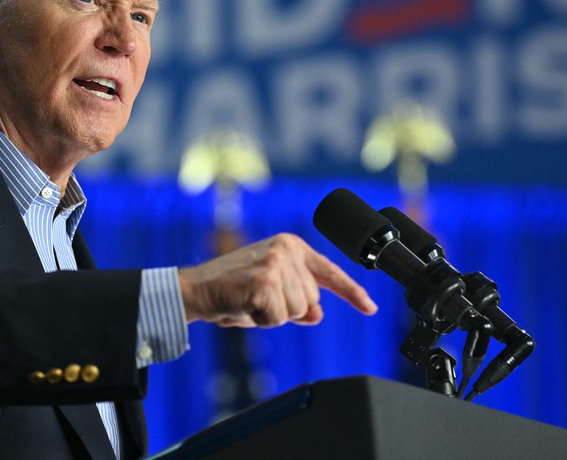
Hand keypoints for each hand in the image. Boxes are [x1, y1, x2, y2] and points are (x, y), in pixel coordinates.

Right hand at [178, 233, 376, 327]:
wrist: (196, 289)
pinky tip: (244, 305)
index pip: (329, 272)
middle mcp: (287, 249)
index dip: (352, 292)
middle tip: (257, 299)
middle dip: (287, 309)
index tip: (371, 308)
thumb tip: (318, 312)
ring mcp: (277, 263)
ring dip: (272, 315)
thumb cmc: (231, 290)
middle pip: (312, 300)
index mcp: (291, 246)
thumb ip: (298, 300)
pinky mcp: (265, 281)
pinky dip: (261, 320)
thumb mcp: (272, 293)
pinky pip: (278, 318)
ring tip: (249, 301)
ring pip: (298, 311)